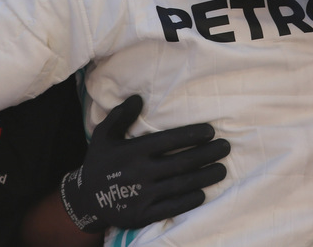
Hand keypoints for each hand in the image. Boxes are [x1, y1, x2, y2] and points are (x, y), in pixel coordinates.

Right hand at [59, 94, 228, 231]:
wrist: (86, 200)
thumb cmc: (100, 162)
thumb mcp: (104, 135)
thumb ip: (121, 115)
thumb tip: (139, 97)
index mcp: (132, 151)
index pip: (168, 140)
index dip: (191, 135)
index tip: (210, 131)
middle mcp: (140, 173)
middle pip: (181, 162)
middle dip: (207, 154)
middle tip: (225, 147)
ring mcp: (142, 195)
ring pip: (181, 185)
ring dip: (204, 176)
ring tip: (222, 169)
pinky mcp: (143, 214)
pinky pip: (172, 207)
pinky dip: (189, 200)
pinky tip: (202, 192)